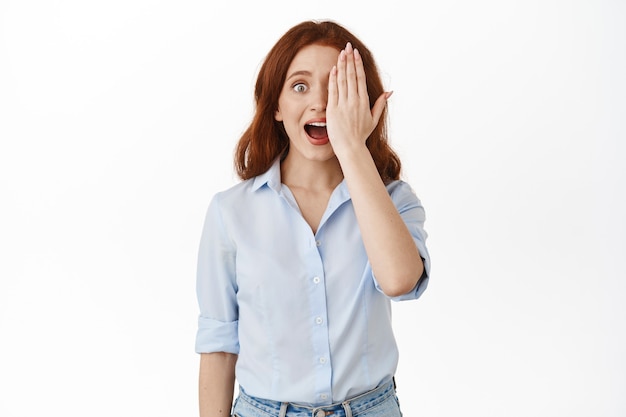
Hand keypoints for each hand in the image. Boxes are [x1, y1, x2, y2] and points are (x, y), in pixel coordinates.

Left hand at [326, 42, 390, 156]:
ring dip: (342, 65)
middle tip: (348, 47)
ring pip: (342, 80)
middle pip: (351, 76)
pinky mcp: (333, 110)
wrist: (350, 147)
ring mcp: (343, 105)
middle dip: (349, 60)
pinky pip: (333, 91)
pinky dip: (333, 79)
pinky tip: (334, 68)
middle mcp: (354, 101)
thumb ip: (380, 104)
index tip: (356, 54)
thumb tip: (390, 92)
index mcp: (364, 102)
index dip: (357, 64)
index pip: (360, 78)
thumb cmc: (361, 135)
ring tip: (341, 53)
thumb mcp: (374, 119)